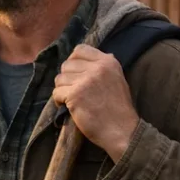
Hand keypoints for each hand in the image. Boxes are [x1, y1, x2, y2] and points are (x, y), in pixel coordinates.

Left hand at [53, 44, 139, 161]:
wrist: (122, 130)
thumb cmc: (117, 109)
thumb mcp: (116, 79)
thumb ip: (101, 67)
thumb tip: (81, 57)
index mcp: (109, 62)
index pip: (80, 49)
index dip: (73, 62)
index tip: (75, 74)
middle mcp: (98, 68)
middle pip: (66, 65)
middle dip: (67, 78)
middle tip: (74, 91)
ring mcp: (86, 81)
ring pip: (59, 79)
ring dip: (62, 90)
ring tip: (73, 100)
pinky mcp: (75, 95)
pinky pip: (56, 93)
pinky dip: (59, 101)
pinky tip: (69, 108)